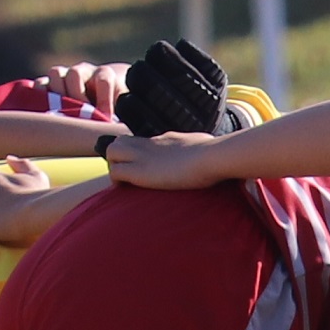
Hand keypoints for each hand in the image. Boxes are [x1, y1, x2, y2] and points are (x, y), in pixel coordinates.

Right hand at [46, 61, 125, 120]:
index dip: (104, 99)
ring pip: (55, 74)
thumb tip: (117, 131)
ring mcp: (64, 74)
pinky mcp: (49, 82)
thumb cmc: (114, 103)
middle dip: (77, 96)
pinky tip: (45, 112)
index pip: (104, 79)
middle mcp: (83, 71)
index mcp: (104, 75)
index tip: (106, 117)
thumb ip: (120, 116)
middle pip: (75, 74)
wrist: (101, 93)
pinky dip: (40, 96)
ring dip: (57, 94)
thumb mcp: (121, 107)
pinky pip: (40, 83)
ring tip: (62, 114)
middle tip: (81, 116)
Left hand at [101, 130, 220, 188]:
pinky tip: (129, 190)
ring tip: (128, 183)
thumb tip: (218, 153)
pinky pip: (116, 172)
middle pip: (119, 141)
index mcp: (166, 139)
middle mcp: (150, 143)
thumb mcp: (207, 147)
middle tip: (130, 176)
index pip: (141, 141)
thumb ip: (203, 150)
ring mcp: (143, 155)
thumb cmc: (216, 154)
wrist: (211, 157)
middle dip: (119, 159)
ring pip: (111, 152)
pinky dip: (118, 181)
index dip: (137, 154)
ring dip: (115, 168)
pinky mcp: (140, 171)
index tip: (145, 168)